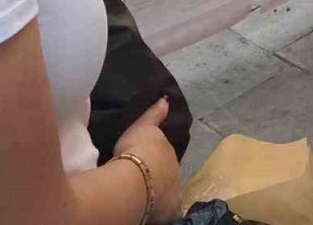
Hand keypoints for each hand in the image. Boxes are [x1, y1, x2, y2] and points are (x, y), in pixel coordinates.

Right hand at [113, 99, 182, 224]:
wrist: (135, 178)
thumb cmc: (136, 150)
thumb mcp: (142, 126)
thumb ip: (155, 114)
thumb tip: (167, 99)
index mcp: (170, 153)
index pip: (167, 157)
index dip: (159, 160)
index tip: (150, 162)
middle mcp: (176, 172)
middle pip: (169, 174)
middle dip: (161, 176)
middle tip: (145, 180)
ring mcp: (174, 192)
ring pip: (168, 193)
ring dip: (161, 193)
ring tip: (146, 196)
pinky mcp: (170, 212)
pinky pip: (167, 212)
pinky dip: (163, 212)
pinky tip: (153, 214)